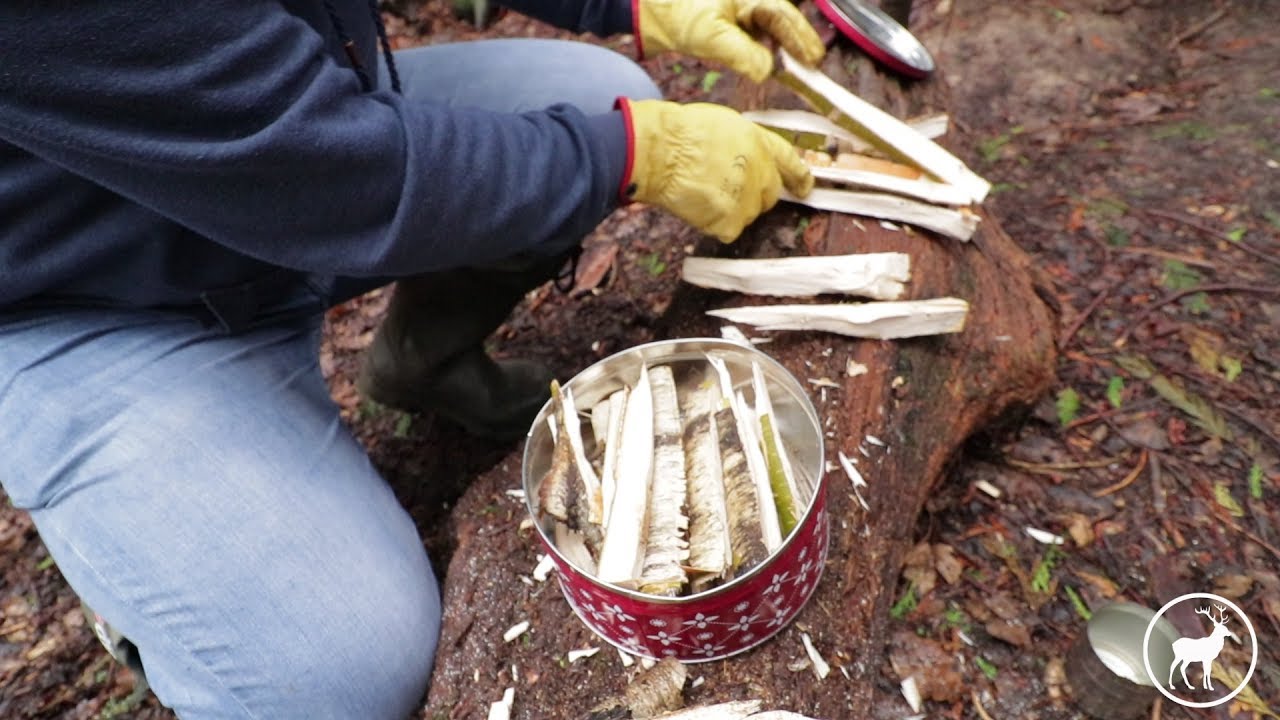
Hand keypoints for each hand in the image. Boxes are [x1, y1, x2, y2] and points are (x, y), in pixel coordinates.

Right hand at [620, 98, 813, 242]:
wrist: (663, 152)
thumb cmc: (681, 134)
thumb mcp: (723, 124)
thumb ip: (743, 144)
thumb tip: (744, 160)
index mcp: (759, 142)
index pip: (789, 161)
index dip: (799, 176)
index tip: (804, 187)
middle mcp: (761, 171)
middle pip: (769, 196)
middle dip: (752, 196)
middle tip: (722, 190)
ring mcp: (748, 198)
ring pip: (747, 214)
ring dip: (730, 210)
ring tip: (702, 192)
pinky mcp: (731, 221)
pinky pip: (727, 230)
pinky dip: (713, 223)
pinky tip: (697, 206)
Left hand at [637, 0, 824, 82]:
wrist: (652, 14)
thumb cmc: (680, 15)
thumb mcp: (712, 37)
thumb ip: (743, 54)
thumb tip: (768, 71)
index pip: (784, 16)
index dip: (802, 38)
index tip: (814, 59)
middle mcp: (750, 2)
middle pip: (783, 21)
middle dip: (799, 43)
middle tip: (814, 66)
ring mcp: (741, 13)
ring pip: (773, 30)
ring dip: (785, 49)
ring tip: (799, 68)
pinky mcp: (733, 26)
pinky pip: (758, 38)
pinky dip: (767, 51)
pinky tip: (772, 65)